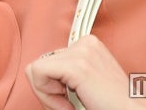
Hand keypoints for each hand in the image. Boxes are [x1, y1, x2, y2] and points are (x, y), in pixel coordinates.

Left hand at [25, 35, 145, 109]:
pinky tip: (69, 105)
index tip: (69, 100)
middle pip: (40, 63)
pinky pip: (38, 74)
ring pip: (36, 70)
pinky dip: (48, 97)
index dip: (53, 86)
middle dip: (49, 90)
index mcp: (88, 45)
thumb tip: (34, 73)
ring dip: (49, 95)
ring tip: (72, 104)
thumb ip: (64, 74)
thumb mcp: (84, 83)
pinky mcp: (76, 66)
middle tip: (70, 104)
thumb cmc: (111, 105)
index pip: (49, 60)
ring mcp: (81, 52)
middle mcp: (85, 43)